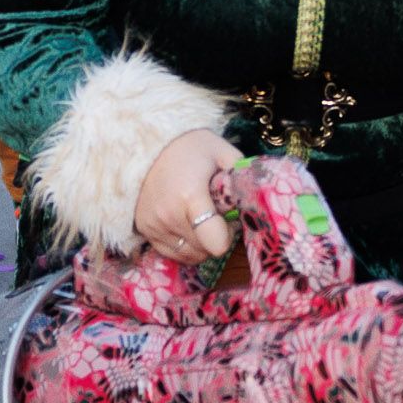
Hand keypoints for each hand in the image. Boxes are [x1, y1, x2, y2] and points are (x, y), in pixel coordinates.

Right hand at [134, 129, 242, 265]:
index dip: (228, 235)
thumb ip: (242, 175)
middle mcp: (169, 216)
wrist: (146, 145)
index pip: (216, 242)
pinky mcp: (144, 230)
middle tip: (215, 216)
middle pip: (205, 251)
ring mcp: (154, 225)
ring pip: (189, 256)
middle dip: (216, 237)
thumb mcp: (222, 152)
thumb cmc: (189, 147)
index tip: (228, 219)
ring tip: (200, 220)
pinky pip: (171, 253)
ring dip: (200, 244)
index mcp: (190, 196)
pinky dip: (183, 245)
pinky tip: (186, 225)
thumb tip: (258, 196)